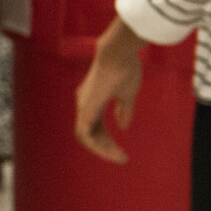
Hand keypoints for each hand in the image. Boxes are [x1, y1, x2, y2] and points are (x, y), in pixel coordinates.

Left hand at [75, 17, 144, 163]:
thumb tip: (123, 126)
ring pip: (85, 137)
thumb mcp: (127, 94)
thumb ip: (124, 110)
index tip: (121, 152)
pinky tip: (109, 152)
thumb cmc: (124, 68)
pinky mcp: (86, 107)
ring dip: (101, 150)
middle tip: (122, 158)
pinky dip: (95, 145)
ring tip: (118, 158)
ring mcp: (83, 105)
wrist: (119, 52)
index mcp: (92, 101)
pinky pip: (84, 134)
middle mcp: (84, 104)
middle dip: (105, 148)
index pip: (96, 128)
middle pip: (91, 134)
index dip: (106, 141)